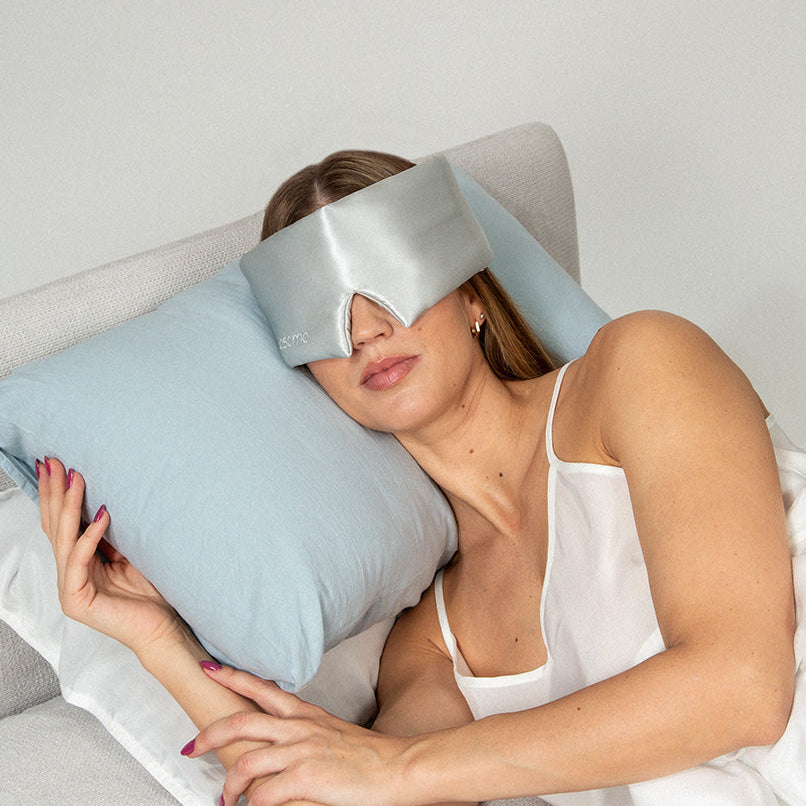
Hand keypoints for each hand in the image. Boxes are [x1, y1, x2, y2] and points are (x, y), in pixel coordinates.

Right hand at [37, 457, 184, 657]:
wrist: (162, 628)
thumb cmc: (151, 593)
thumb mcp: (130, 552)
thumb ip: (112, 534)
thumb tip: (104, 501)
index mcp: (78, 563)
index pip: (61, 523)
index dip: (56, 494)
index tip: (55, 464)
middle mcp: (69, 574)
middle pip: (55, 526)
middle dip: (54, 492)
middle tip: (54, 461)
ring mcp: (70, 588)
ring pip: (63, 538)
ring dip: (69, 504)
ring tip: (76, 477)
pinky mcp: (77, 600)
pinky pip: (80, 559)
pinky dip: (90, 535)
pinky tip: (101, 513)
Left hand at [188, 664, 413, 805]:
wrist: (396, 768)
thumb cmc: (366, 755)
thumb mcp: (330, 731)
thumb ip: (300, 732)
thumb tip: (273, 745)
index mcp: (304, 713)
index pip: (260, 687)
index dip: (231, 677)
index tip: (208, 669)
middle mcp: (298, 727)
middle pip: (239, 722)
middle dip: (208, 735)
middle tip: (191, 747)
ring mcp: (301, 751)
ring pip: (244, 764)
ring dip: (228, 786)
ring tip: (226, 799)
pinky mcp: (306, 778)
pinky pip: (263, 796)